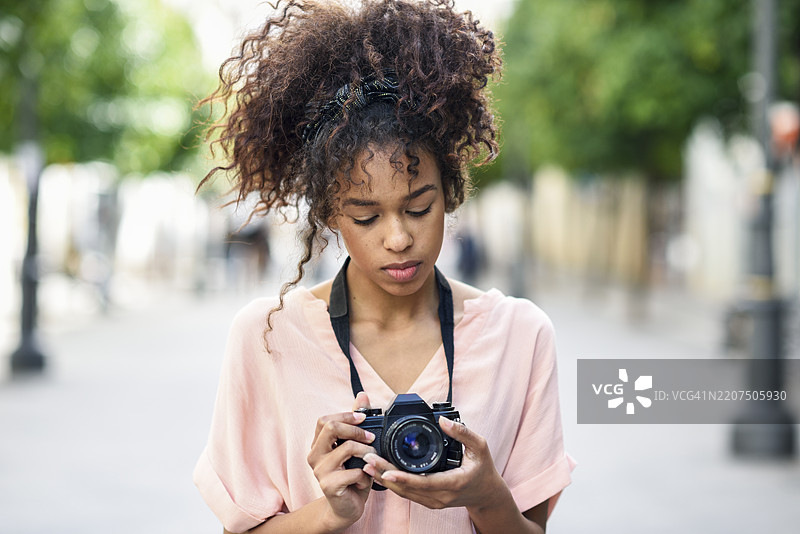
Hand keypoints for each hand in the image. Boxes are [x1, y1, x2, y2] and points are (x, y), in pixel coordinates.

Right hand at [307, 392, 376, 529]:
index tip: (364, 418)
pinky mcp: (328, 486)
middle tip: (371, 438)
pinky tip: (365, 480)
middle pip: (330, 428)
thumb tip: (361, 395)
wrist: (346, 508)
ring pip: (346, 448)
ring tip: (371, 460)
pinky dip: (365, 474)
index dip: (345, 416)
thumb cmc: (351, 476)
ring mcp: (319, 471)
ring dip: (366, 452)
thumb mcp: (355, 448)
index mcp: (318, 444)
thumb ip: (356, 423)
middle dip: (356, 430)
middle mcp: (314, 455)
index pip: (324, 420)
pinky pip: (353, 472)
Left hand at [361, 416, 504, 510]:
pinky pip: (408, 494)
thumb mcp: (480, 447)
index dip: (403, 478)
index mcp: (453, 483)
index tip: (386, 470)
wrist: (487, 494)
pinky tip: (381, 473)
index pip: (424, 483)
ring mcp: (434, 501)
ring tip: (368, 465)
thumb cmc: (483, 469)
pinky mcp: (429, 501)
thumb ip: (463, 433)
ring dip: (385, 480)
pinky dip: (393, 484)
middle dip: (385, 475)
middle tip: (368, 461)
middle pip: (408, 489)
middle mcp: (441, 496)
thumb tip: (443, 420)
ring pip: (405, 494)